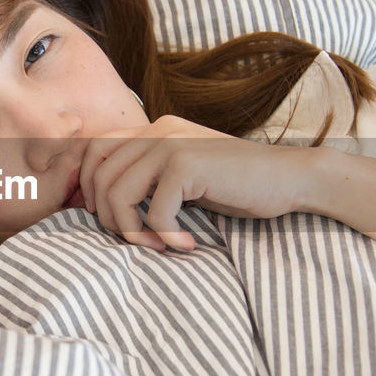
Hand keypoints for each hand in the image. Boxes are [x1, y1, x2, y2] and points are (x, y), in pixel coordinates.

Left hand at [79, 115, 316, 252]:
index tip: (104, 217)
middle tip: (135, 240)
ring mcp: (172, 144)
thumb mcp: (185, 175)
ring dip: (132, 230)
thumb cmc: (238, 185)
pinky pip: (155, 211)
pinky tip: (186, 244)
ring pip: (118, 193)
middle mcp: (158, 130)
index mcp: (153, 129)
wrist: (289, 178)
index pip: (94, 150)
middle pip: (99, 174)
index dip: (86, 186)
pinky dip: (165, 235)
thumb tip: (105, 204)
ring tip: (158, 246)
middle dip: (106, 216)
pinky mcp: (189, 165)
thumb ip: (151, 177)